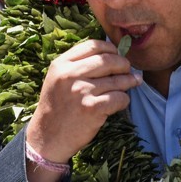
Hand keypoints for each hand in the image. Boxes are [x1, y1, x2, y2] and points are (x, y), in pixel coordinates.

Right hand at [26, 38, 140, 163]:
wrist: (48, 136)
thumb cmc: (57, 106)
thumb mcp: (58, 79)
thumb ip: (78, 64)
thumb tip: (112, 54)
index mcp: (61, 64)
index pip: (93, 45)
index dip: (111, 48)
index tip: (117, 54)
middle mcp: (70, 75)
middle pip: (108, 60)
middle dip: (124, 64)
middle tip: (128, 70)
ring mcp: (81, 91)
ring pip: (117, 80)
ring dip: (129, 82)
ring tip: (132, 83)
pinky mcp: (92, 108)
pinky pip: (119, 98)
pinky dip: (124, 100)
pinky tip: (120, 102)